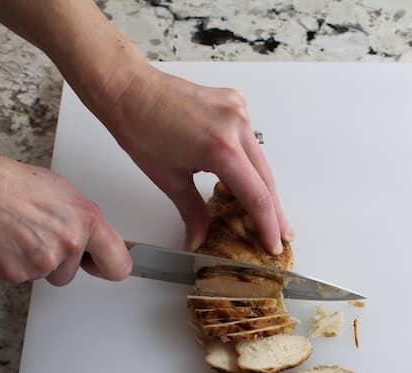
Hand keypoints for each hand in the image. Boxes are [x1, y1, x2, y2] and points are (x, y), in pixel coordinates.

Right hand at [0, 145, 130, 285]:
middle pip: (72, 273)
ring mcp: (44, 262)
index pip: (119, 264)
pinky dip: (14, 264)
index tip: (102, 267)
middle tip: (41, 236)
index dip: (109, 268)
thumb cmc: (13, 185)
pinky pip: (22, 277)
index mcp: (88, 221)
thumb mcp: (65, 193)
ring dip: (36, 262)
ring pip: (47, 275)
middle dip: (60, 261)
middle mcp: (70, 244)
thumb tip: (94, 237)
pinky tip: (8, 241)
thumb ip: (84, 221)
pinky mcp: (19, 274)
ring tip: (21, 234)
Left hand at [97, 53, 293, 253]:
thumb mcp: (169, 180)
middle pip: (266, 179)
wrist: (129, 89)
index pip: (256, 196)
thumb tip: (199, 240)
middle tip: (282, 235)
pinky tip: (246, 181)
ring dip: (264, 188)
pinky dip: (250, 163)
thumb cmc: (141, 128)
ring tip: (268, 215)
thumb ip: (193, 213)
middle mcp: (236, 125)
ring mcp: (238, 111)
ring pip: (260, 160)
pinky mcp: (235, 104)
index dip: (267, 225)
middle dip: (274, 211)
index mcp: (221, 148)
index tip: (272, 245)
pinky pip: (250, 141)